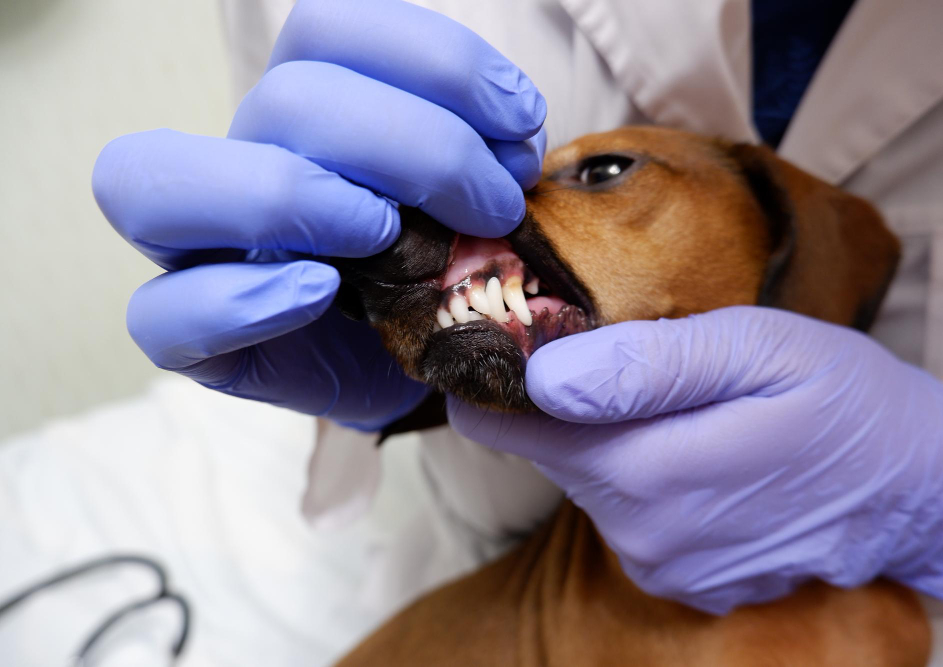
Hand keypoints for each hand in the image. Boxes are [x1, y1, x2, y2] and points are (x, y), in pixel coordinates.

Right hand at [92, 0, 545, 428]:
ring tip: (391, 237)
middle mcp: (243, 160)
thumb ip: (478, 150)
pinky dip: (240, 299)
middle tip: (493, 205)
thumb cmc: (440, 274)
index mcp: (305, 108)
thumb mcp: (473, 199)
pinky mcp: (192, 339)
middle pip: (282, 101)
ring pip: (163, 179)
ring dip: (299, 195)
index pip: (328, 25)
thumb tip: (512, 132)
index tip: (520, 120)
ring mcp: (199, 250)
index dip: (436, 60)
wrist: (416, 367)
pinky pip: (162, 313)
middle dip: (415, 145)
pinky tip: (319, 294)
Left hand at [448, 306, 942, 612]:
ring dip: (618, 436)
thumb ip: (646, 364)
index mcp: (645, 472)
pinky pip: (634, 514)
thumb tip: (541, 377)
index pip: (506, 428)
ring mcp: (664, 567)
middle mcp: (641, 535)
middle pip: (553, 451)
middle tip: (621, 349)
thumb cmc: (848, 401)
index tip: (509, 335)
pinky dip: (651, 475)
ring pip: (594, 479)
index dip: (497, 377)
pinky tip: (704, 449)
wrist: (924, 488)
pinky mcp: (686, 580)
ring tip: (683, 400)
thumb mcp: (758, 350)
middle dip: (570, 400)